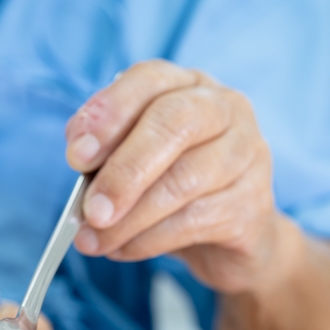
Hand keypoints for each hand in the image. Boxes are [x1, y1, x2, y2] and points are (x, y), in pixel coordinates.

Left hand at [65, 59, 288, 295]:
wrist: (224, 240)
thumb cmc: (168, 189)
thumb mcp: (132, 162)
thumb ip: (105, 154)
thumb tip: (79, 161)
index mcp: (187, 85)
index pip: (149, 79)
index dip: (109, 113)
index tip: (76, 155)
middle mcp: (225, 108)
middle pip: (173, 124)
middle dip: (123, 171)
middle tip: (90, 210)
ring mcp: (247, 153)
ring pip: (183, 181)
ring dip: (129, 218)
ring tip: (94, 240)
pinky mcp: (253, 203)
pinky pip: (194, 221)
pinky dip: (148, 240)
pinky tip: (122, 249)